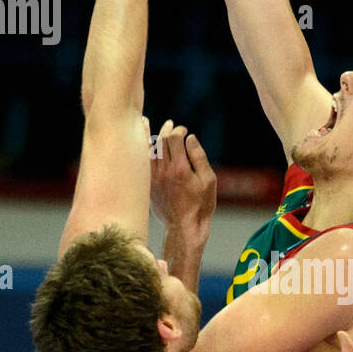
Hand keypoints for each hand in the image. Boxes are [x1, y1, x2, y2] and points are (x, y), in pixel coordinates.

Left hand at [151, 120, 215, 250]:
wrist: (184, 227)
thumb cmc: (200, 204)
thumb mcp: (208, 181)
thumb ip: (199, 157)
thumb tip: (190, 138)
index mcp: (180, 168)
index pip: (174, 139)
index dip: (179, 131)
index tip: (185, 132)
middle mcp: (164, 171)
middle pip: (161, 141)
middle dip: (167, 130)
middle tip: (171, 125)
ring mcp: (154, 178)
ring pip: (150, 150)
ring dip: (154, 137)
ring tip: (158, 128)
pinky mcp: (148, 184)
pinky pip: (144, 162)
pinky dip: (145, 149)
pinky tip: (144, 140)